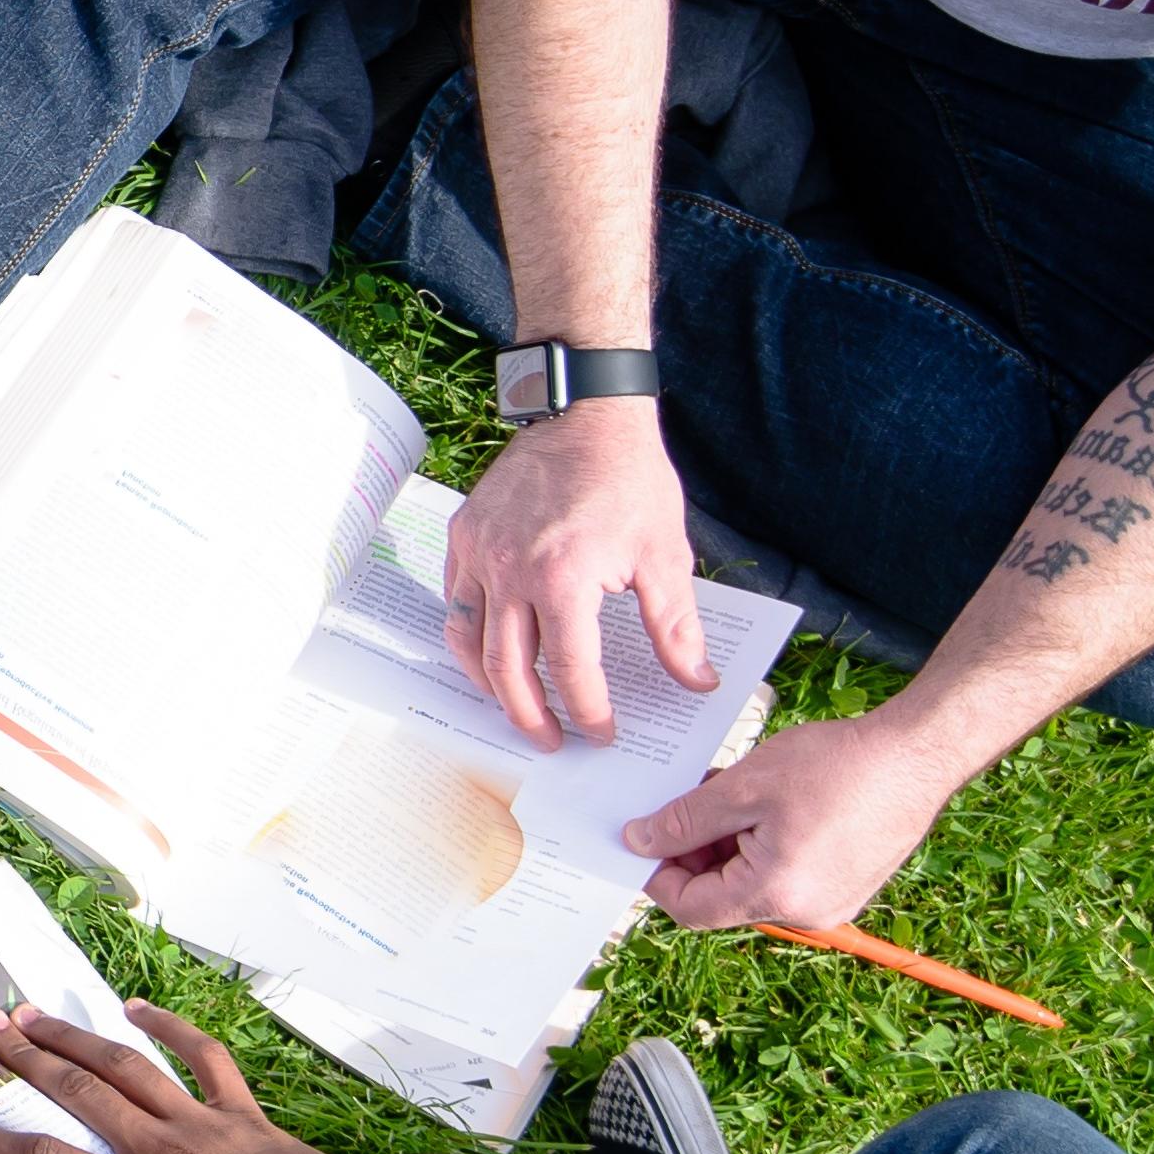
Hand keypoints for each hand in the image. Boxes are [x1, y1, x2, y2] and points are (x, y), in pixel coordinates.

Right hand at [0, 1005, 401, 1153]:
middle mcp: (170, 1153)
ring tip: (30, 1012)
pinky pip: (204, 1058)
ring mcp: (211, 1126)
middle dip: (25, 1059)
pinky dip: (169, 1027)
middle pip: (81, 1092)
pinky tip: (136, 1009)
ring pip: (129, 1065)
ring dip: (76, 1036)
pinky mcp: (249, 1117)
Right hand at [444, 402, 714, 749]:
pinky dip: (468, 632)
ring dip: (489, 683)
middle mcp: (511, 571)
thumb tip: (697, 682)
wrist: (586, 412)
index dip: (587, 710)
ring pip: (468, 640)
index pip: (571, 669)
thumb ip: (676, 627)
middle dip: (529, 715)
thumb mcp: (665, 555)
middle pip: (508, 669)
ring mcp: (480, 552)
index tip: (602, 733)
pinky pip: (455, 598)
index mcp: (564, 580)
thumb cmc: (629, 479)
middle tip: (550, 741)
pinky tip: (489, 646)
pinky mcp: (465, 533)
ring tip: (512, 705)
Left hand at [625, 705, 963, 928]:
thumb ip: (684, 821)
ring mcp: (832, 903)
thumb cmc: (839, 765)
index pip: (690, 909)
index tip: (644, 837)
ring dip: (728, 844)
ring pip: (752, 883)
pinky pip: (786, 875)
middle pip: (721, 897)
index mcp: (776, 895)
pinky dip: (762, 845)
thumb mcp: (744, 786)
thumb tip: (638, 842)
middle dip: (694, 852)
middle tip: (686, 802)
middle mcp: (806, 914)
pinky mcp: (847, 886)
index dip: (658, 874)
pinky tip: (762, 801)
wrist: (920, 754)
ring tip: (726, 792)